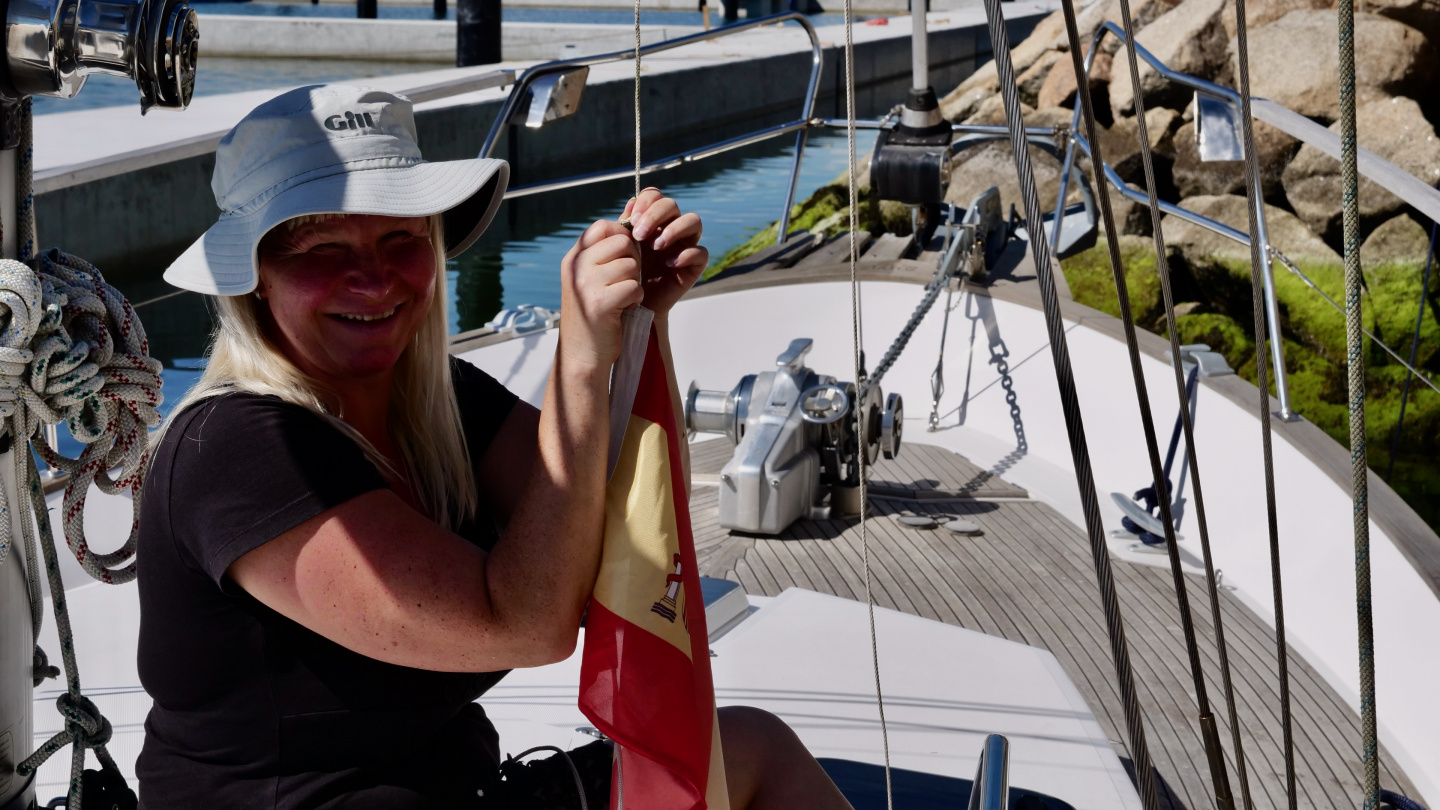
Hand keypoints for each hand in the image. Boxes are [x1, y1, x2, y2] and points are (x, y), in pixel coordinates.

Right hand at [559, 219, 644, 370]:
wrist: (582, 354)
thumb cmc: (593, 313)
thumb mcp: (591, 277)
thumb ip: (605, 251)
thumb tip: (631, 219)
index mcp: (574, 258)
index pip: (603, 226)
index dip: (622, 238)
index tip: (622, 258)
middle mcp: (576, 267)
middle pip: (623, 243)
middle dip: (632, 261)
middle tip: (623, 282)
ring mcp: (585, 285)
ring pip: (630, 266)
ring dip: (633, 283)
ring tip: (621, 298)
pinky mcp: (600, 303)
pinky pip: (634, 288)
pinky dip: (635, 300)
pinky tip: (623, 309)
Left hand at [622, 188, 707, 315]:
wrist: (634, 304)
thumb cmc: (626, 273)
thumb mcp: (621, 248)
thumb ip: (625, 226)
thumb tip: (632, 202)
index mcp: (652, 219)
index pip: (655, 196)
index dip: (646, 202)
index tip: (631, 220)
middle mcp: (671, 227)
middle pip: (672, 205)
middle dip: (655, 215)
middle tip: (639, 235)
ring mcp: (686, 244)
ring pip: (693, 221)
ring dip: (674, 229)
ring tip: (656, 246)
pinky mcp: (695, 264)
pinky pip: (701, 252)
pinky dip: (685, 255)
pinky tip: (668, 264)